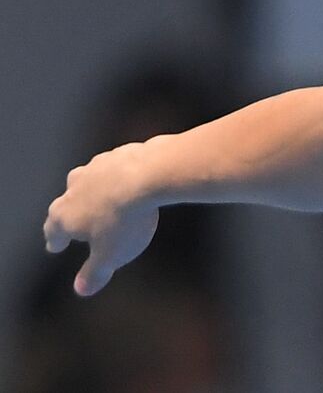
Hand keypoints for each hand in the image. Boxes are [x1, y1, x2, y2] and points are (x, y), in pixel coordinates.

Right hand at [44, 142, 159, 295]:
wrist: (149, 173)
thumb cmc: (126, 220)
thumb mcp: (111, 255)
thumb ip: (95, 272)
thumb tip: (82, 289)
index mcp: (65, 215)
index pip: (53, 231)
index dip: (55, 240)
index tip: (55, 245)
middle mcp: (73, 188)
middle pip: (66, 204)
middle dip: (69, 214)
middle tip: (71, 221)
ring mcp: (95, 168)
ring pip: (87, 181)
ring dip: (92, 191)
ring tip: (101, 199)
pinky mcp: (118, 154)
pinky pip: (115, 168)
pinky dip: (118, 176)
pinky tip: (129, 181)